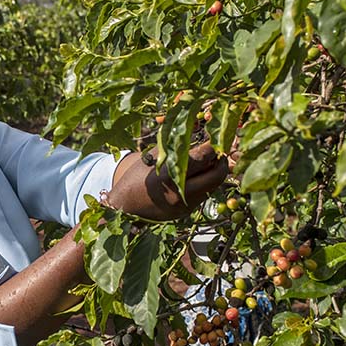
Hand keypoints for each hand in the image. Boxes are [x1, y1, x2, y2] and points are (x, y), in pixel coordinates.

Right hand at [105, 142, 228, 220]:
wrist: (124, 207)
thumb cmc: (136, 177)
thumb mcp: (153, 156)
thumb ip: (175, 145)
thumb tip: (198, 132)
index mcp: (171, 174)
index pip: (205, 156)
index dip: (214, 145)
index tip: (215, 138)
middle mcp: (182, 192)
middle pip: (218, 175)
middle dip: (221, 161)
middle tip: (217, 152)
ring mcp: (186, 205)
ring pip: (213, 186)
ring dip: (212, 173)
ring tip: (204, 163)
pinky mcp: (187, 212)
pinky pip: (203, 194)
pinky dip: (203, 183)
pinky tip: (192, 177)